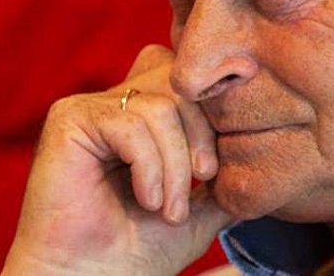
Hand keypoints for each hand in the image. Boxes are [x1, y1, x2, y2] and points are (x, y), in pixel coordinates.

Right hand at [2, 45, 232, 275]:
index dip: (213, 113)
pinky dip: (149, 167)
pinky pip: (129, 125)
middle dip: (201, 134)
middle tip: (206, 181)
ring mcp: (92, 108)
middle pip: (179, 82)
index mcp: (144, 115)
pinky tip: (146, 200)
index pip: (192, 81)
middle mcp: (118, 103)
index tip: (218, 167)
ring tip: (170, 210)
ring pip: (160, 107)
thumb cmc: (137, 253)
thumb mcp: (199, 211)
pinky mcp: (69, 119)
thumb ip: (225, 180)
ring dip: (176, 164)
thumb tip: (264, 153)